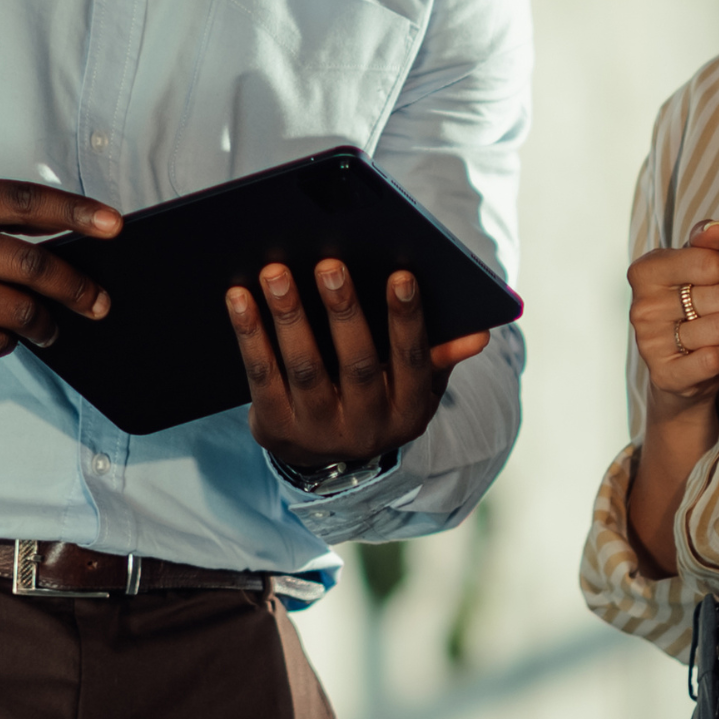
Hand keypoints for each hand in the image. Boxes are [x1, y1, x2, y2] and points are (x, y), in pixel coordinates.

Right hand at [0, 174, 119, 357]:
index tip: (114, 225)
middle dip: (77, 286)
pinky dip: (10, 339)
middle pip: (31, 264)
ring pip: (18, 311)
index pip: (26, 201)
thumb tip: (64, 230)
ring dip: (48, 322)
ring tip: (56, 324)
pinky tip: (7, 331)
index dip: (76, 211)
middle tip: (100, 300)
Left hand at [227, 259, 491, 471]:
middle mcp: (367, 428)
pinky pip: (261, 376)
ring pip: (305, 369)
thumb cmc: (377, 393)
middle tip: (328, 263)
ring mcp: (319, 432)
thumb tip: (479, 335)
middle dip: (343, 311)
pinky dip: (250, 334)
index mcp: (410, 411)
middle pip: (357, 364)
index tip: (402, 274)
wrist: (324, 455)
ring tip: (276, 271)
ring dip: (289, 316)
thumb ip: (440, 354)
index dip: (408, 320)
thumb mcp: (413, 383)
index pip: (413, 363)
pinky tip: (239, 296)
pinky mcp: (275, 429)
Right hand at [627, 220, 718, 412]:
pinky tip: (710, 354)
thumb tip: (717, 229)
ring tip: (712, 332)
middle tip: (715, 310)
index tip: (713, 282)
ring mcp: (650, 343)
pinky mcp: (665, 375)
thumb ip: (705, 244)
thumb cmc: (690, 308)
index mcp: (644, 272)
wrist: (678, 368)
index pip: (711, 263)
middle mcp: (641, 306)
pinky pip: (716, 358)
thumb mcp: (696, 270)